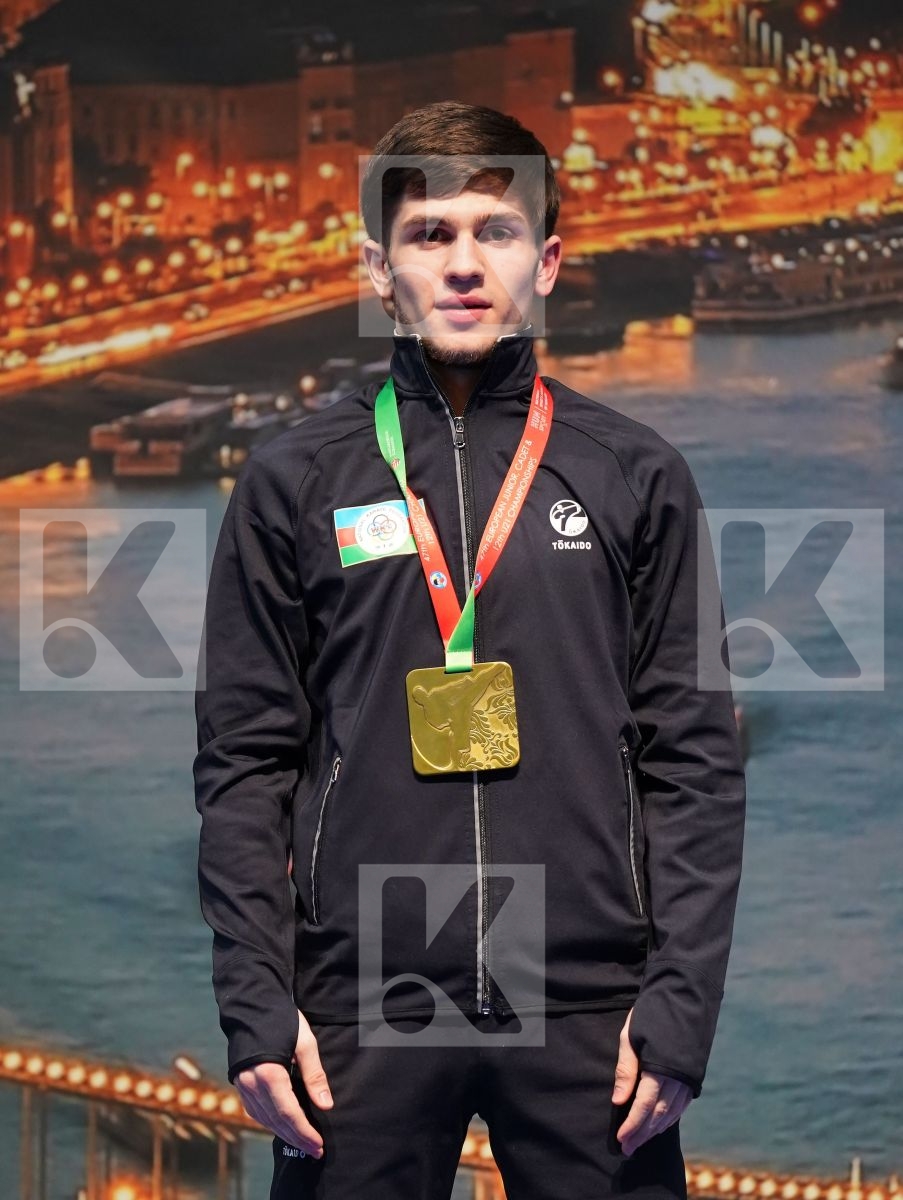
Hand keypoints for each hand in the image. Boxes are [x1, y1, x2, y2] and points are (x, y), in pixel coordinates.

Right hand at [234, 1010, 333, 1157]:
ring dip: (284, 1134)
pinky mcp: (240, 1083)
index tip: (319, 1144)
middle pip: (276, 1121)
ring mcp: (243, 1085)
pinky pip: (255, 1111)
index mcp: (270, 1074)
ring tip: (303, 1142)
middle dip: (297, 1139)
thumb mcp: (305, 1042)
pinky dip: (270, 1122)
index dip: (304, 1132)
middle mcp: (252, 1084)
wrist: (251, 1005)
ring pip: (264, 1119)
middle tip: (315, 1151)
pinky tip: (283, 1126)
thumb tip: (326, 1105)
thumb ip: (314, 1075)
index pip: (289, 1113)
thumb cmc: (281, 1019)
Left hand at [611, 1008, 691, 1156]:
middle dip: (642, 1133)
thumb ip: (626, 1070)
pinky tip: (661, 1124)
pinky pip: (682, 1104)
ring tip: (641, 1140)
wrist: (684, 994)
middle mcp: (678, 1078)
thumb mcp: (631, 1036)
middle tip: (628, 1149)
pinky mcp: (693, 1074)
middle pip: (658, 1115)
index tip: (621, 1140)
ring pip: (672, 1113)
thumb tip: (618, 1101)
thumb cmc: (652, 1012)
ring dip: (656, 1129)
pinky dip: (670, 1118)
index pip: (644, 1106)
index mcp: (660, 1068)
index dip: (632, 1125)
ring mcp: (688, 1077)